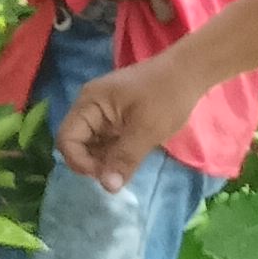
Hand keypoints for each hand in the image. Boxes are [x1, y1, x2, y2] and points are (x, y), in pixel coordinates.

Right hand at [57, 52, 199, 192]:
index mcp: (89, 103)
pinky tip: (130, 159)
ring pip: (92, 145)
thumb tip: (108, 187)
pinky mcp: (116, 118)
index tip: (106, 175)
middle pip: (76, 143)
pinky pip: (106, 141)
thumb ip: (124, 158)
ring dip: (105, 160)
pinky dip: (114, 153)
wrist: (191, 72)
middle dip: (93, 163)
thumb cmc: (167, 95)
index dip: (80, 162)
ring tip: (127, 167)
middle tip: (119, 174)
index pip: (66, 139)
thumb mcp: (147, 130)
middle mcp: (90, 107)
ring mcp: (103, 112)